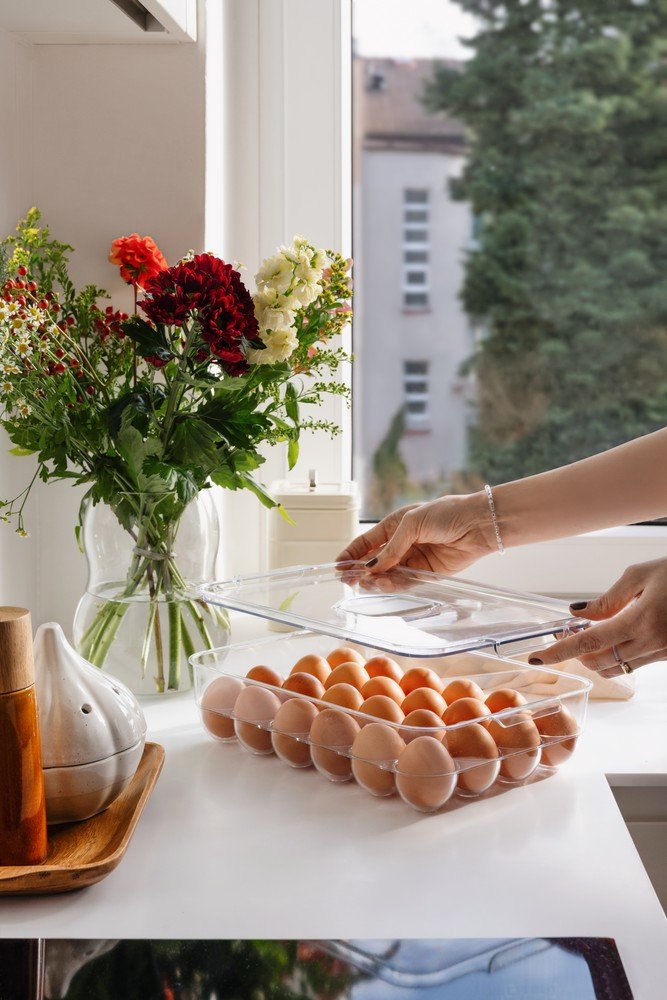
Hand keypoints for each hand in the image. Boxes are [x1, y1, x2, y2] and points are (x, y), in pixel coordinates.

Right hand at [337, 493, 496, 573]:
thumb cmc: (447, 513)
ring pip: (387, 574)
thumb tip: (374, 566)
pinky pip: (405, 582)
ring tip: (365, 583)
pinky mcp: (427, 573)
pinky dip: (393, 584)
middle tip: (348, 580)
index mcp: (394, 526)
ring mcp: (414, 559)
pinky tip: (383, 584)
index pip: (366, 542)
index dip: (351, 553)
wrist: (477, 524)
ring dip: (375, 579)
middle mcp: (402, 544)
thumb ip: (392, 546)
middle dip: (360, 570)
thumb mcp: (412, 523)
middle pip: (374, 561)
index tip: (338, 565)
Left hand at [530, 558, 666, 676]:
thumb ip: (607, 599)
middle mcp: (653, 642)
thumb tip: (578, 613)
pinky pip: (635, 664)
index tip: (537, 656)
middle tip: (564, 634)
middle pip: (600, 661)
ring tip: (586, 635)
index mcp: (642, 620)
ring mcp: (663, 651)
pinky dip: (617, 656)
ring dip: (595, 658)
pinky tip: (613, 639)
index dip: (560, 651)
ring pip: (617, 668)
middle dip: (576, 654)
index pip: (589, 642)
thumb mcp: (639, 575)